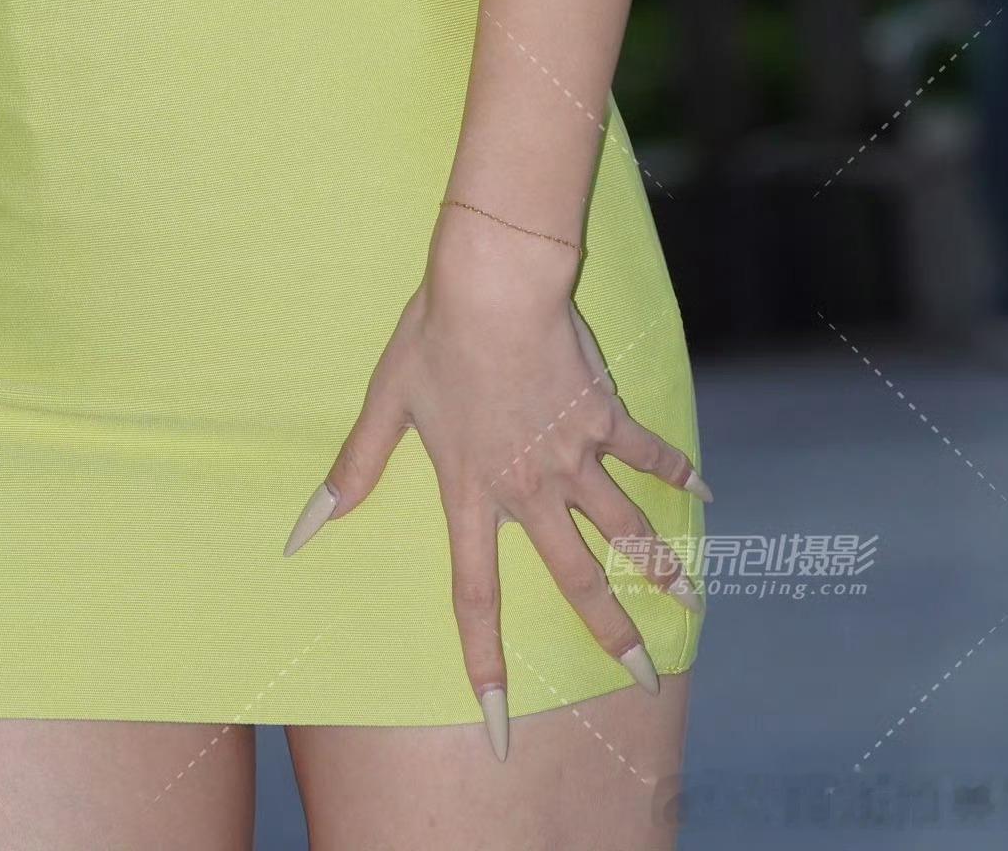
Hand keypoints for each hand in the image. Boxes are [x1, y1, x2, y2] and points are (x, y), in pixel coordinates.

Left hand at [283, 212, 706, 758]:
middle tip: (644, 676)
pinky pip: (648, 453)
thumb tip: (303, 531)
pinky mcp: (605, 416)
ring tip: (690, 603)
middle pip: (576, 578)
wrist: (495, 283)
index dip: (484, 663)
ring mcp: (575, 454)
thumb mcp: (386, 402)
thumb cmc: (433, 337)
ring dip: (660, 569)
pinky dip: (678, 472)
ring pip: (625, 528)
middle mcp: (530, 489)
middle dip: (613, 634)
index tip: (500, 725)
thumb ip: (353, 470)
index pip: (475, 596)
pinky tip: (705, 492)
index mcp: (474, 493)